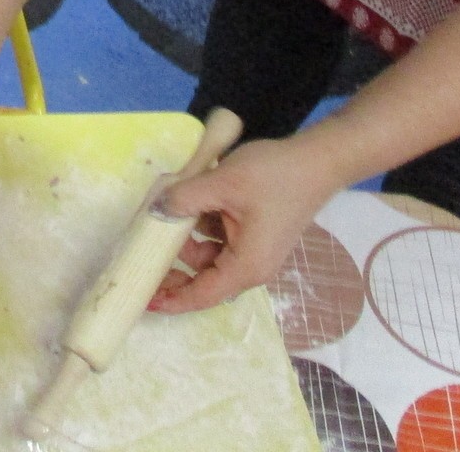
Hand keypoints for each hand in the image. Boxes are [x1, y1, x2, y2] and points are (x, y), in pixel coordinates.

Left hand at [148, 136, 346, 313]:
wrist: (317, 160)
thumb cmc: (275, 176)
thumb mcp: (222, 183)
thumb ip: (185, 199)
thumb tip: (156, 210)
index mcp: (246, 266)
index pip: (202, 294)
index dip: (172, 298)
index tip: (144, 299)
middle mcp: (251, 266)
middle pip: (203, 277)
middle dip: (173, 268)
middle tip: (141, 253)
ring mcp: (253, 250)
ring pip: (208, 254)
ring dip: (185, 240)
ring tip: (163, 215)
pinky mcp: (254, 234)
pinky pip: (218, 238)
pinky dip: (200, 226)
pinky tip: (187, 204)